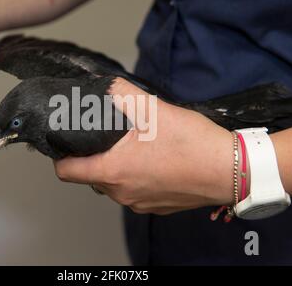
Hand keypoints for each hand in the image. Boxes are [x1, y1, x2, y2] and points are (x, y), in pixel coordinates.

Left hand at [54, 78, 233, 214]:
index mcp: (113, 171)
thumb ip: (122, 93)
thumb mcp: (152, 109)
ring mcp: (140, 203)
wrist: (231, 170)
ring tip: (131, 146)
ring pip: (113, 185)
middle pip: (90, 177)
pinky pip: (134, 192)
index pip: (66, 171)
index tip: (68, 141)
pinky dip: (135, 177)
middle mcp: (122, 193)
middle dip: (92, 156)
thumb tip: (104, 85)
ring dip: (115, 167)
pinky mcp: (157, 206)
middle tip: (106, 135)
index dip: (61, 155)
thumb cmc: (192, 143)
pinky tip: (152, 160)